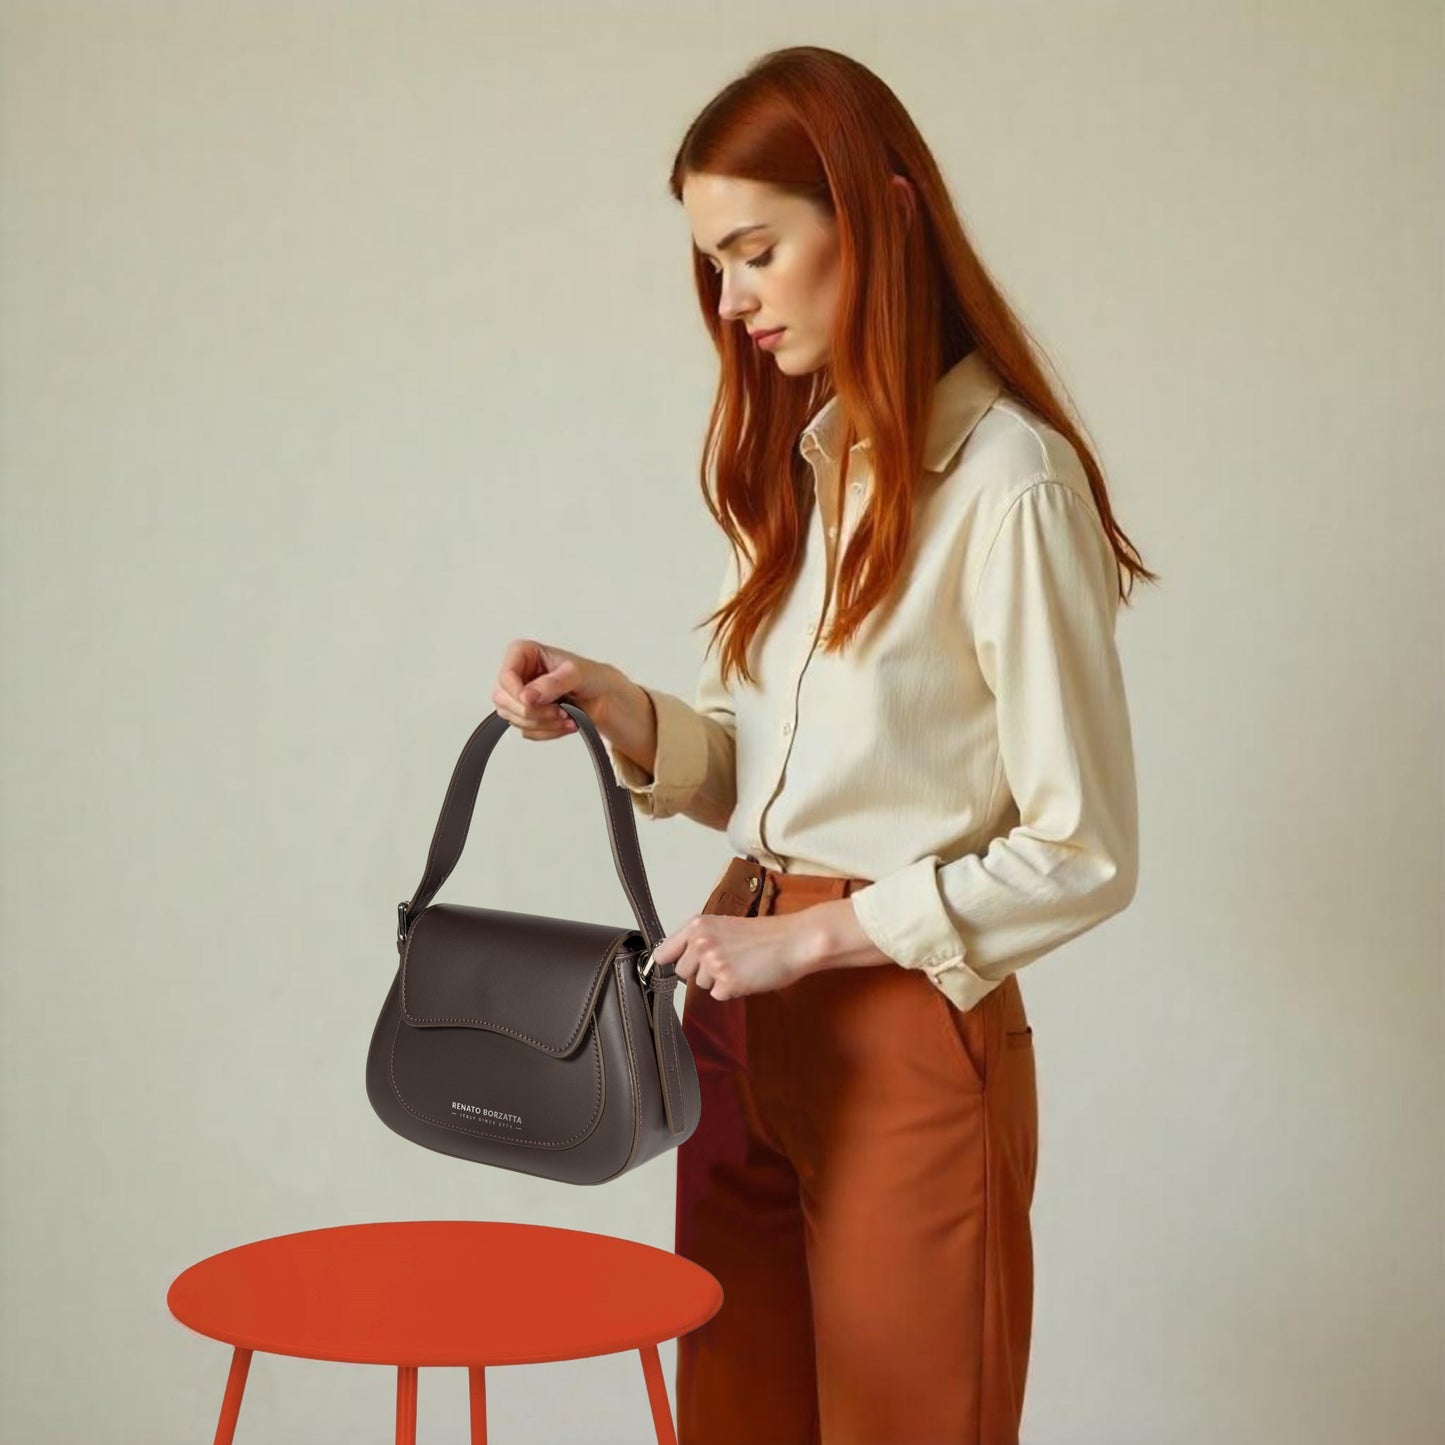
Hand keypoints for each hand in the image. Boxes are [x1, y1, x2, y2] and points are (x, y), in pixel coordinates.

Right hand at [492, 640, 624, 740]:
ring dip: (544, 723)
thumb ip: (552, 683)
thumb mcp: (576, 673)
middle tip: (558, 710)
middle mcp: (518, 674)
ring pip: (514, 719)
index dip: (516, 693)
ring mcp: (520, 697)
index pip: (505, 676)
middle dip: (534, 712)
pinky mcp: (526, 715)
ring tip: (567, 716)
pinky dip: (548, 731)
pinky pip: (527, 731)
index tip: (533, 701)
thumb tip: (528, 696)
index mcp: (523, 654)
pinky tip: (565, 722)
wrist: (603, 696)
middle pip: (504, 701)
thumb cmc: (590, 676)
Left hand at [651, 911, 816, 1000]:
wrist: (794, 941)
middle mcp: (702, 943)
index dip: (670, 961)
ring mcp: (714, 963)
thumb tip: (672, 955)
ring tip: (741, 965)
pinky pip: (719, 995)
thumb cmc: (765, 934)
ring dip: (718, 980)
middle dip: (700, 972)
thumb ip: (698, 937)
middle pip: (682, 972)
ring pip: (701, 985)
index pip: (664, 952)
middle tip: (725, 961)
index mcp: (699, 926)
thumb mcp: (724, 925)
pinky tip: (747, 976)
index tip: (673, 966)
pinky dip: (733, 990)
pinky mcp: (728, 982)